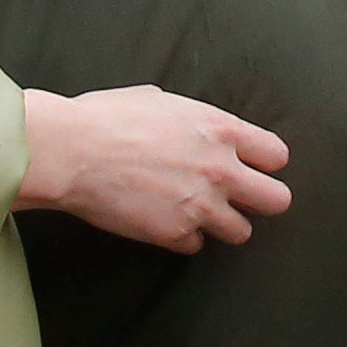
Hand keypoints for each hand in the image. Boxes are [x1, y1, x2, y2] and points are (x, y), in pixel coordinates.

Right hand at [17, 87, 291, 249]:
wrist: (70, 151)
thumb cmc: (106, 118)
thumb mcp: (162, 100)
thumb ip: (195, 121)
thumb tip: (199, 128)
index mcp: (220, 130)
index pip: (277, 156)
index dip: (265, 163)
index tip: (252, 167)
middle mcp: (220, 169)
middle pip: (277, 200)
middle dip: (261, 201)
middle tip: (241, 199)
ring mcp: (200, 205)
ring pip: (242, 232)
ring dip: (223, 224)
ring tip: (199, 213)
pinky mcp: (175, 233)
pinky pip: (196, 246)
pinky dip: (183, 238)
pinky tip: (164, 222)